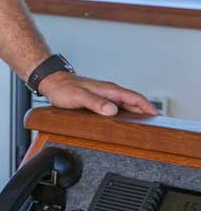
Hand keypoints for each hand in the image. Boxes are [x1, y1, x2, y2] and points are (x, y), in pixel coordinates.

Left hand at [39, 72, 157, 115]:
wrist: (51, 83)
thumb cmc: (63, 88)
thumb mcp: (79, 96)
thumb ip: (95, 103)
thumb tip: (113, 111)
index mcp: (109, 90)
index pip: (135, 97)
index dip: (148, 107)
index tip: (158, 117)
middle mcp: (109, 92)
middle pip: (133, 103)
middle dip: (145, 112)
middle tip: (154, 126)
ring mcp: (105, 96)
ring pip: (125, 105)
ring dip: (135, 114)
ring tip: (142, 127)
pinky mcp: (99, 100)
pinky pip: (116, 107)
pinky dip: (123, 114)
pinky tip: (122, 123)